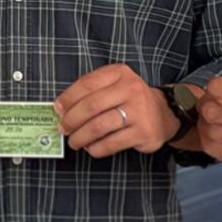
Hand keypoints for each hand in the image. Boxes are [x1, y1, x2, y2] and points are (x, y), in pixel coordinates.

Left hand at [54, 65, 175, 158]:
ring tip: (74, 141)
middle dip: (71, 120)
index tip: (57, 109)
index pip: (87, 84)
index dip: (68, 98)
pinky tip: (91, 148)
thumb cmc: (130, 99)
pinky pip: (111, 144)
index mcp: (119, 73)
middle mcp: (131, 89)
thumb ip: (91, 92)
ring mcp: (138, 112)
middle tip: (63, 129)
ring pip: (98, 127)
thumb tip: (61, 109)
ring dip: (80, 137)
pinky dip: (95, 148)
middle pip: (91, 106)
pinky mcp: (142, 133)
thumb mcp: (114, 84)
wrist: (164, 113)